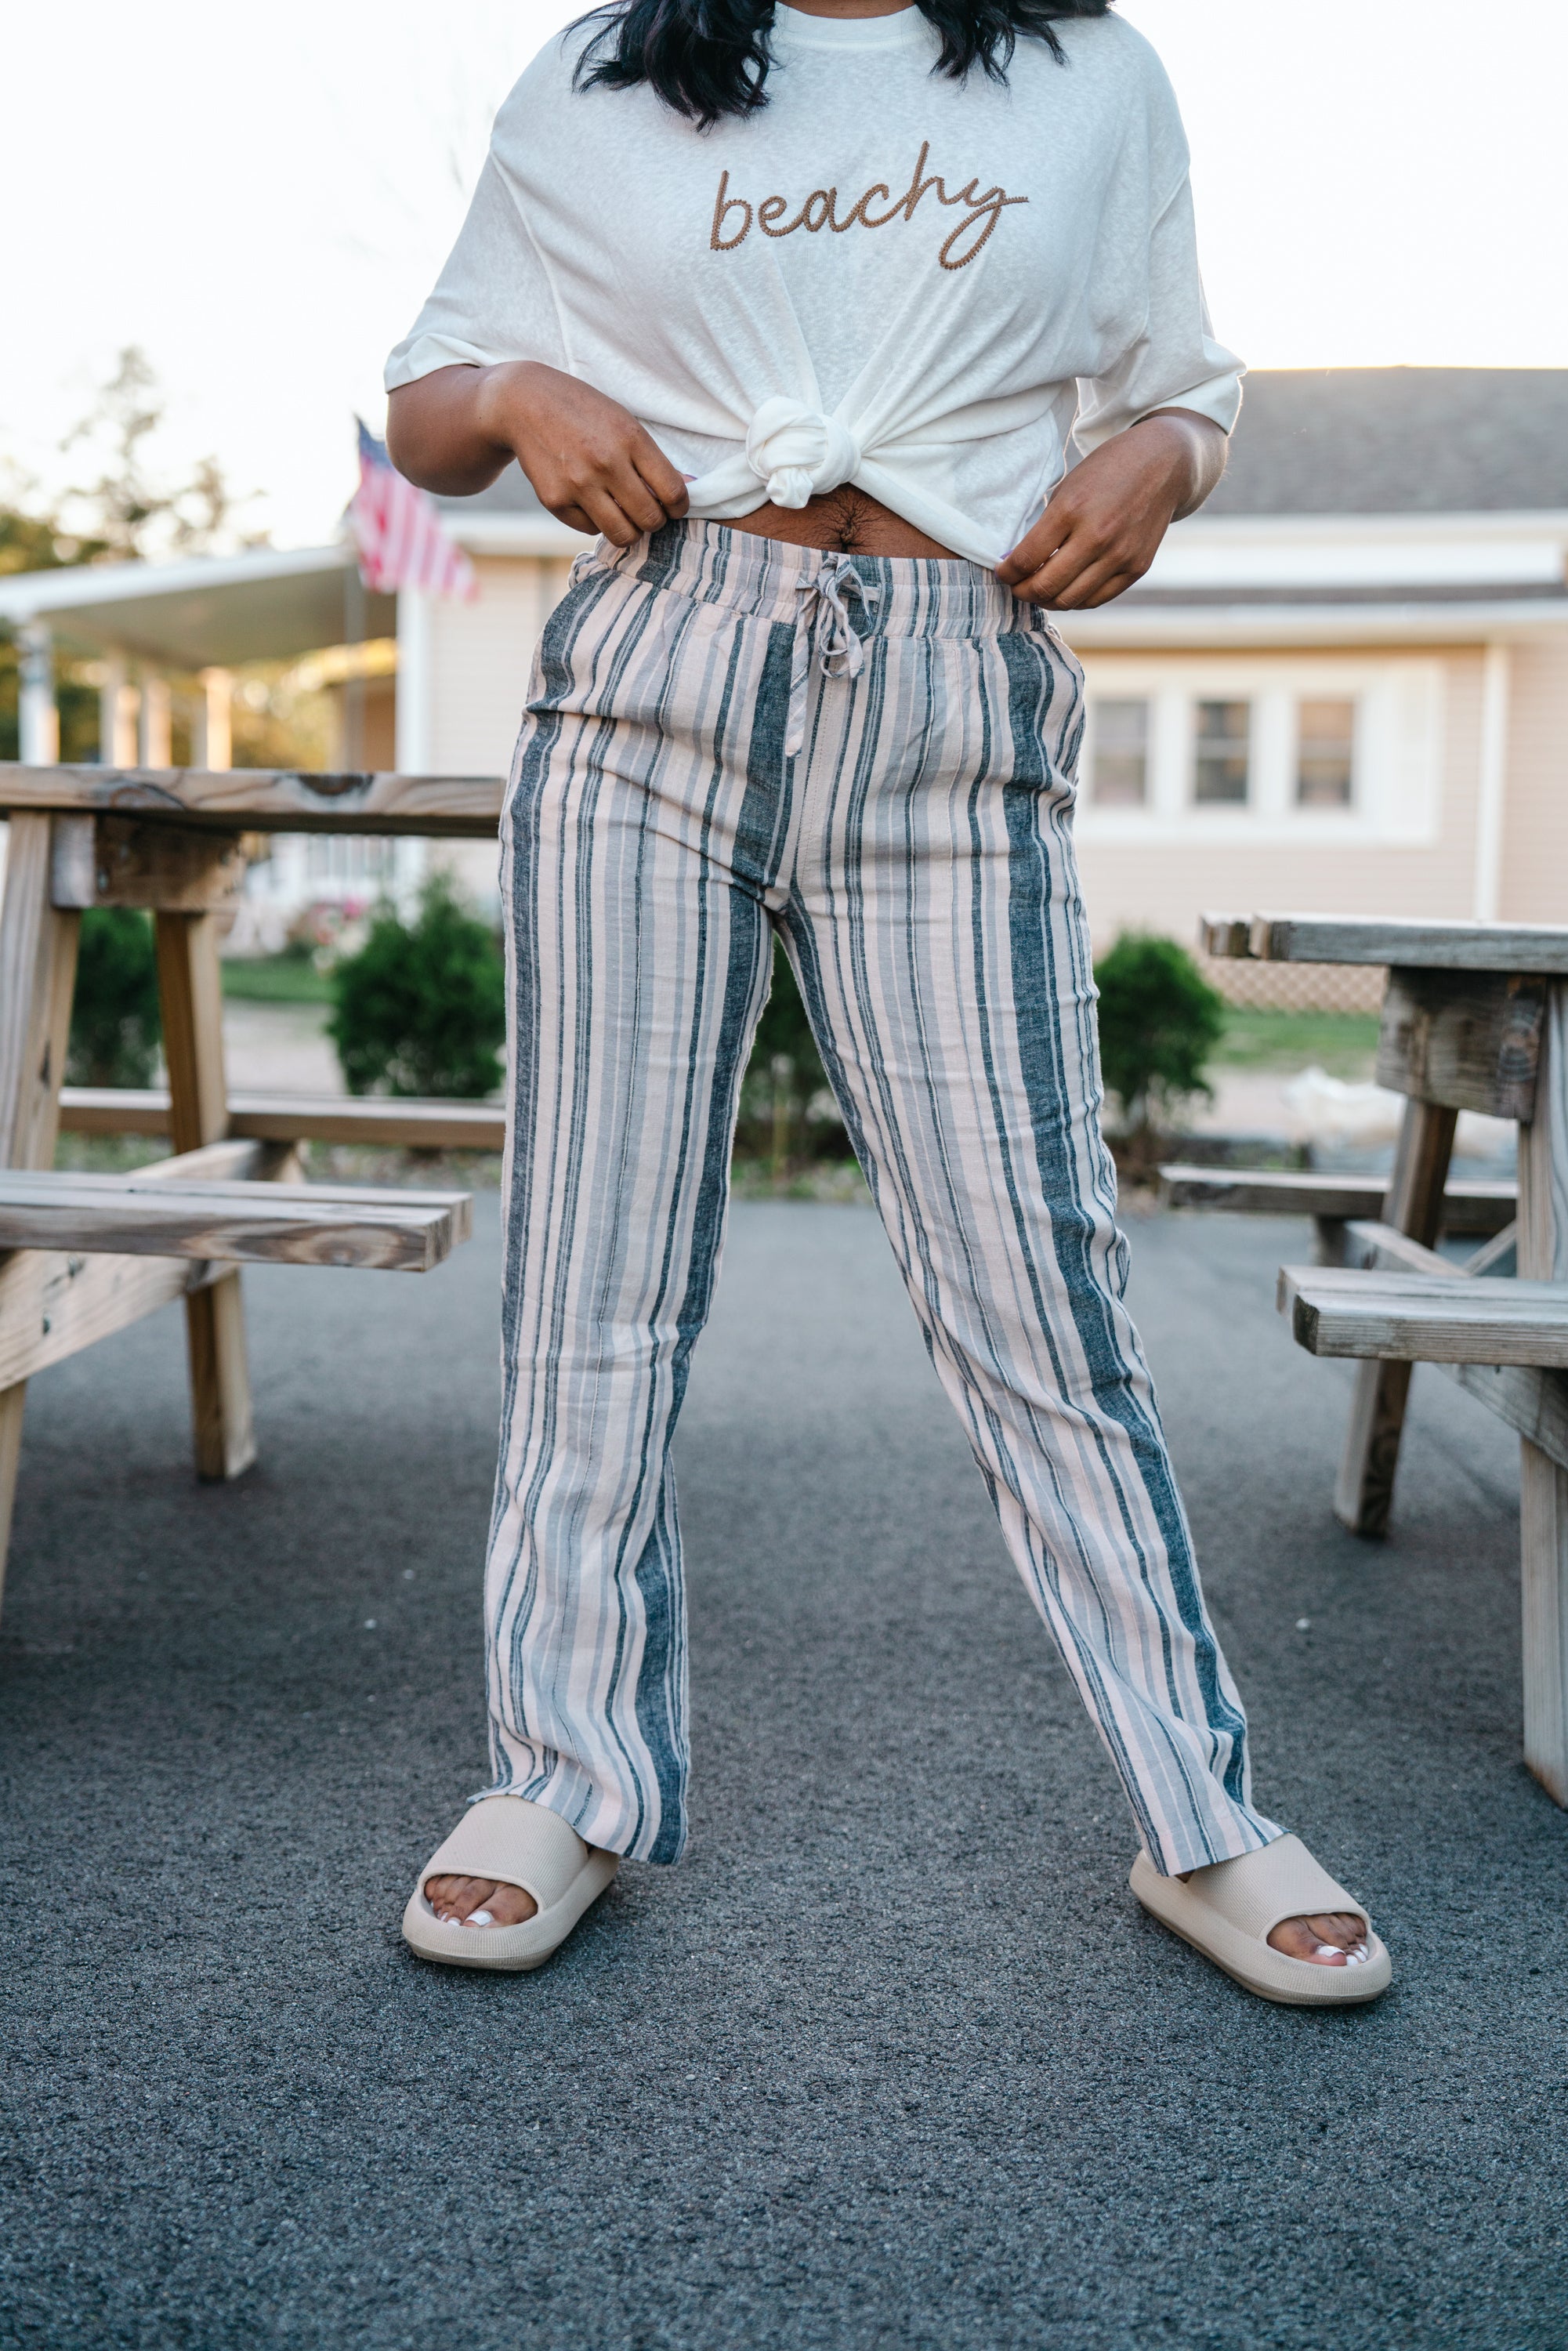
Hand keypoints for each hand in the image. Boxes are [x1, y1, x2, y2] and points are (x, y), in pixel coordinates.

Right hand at [386, 362, 688, 545]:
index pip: (673, 493)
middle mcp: (605, 463)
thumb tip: (688, 490)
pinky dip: (596, 521)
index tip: (673, 506)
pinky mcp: (555, 500)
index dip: (679, 507)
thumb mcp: (623, 421)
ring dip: (629, 529)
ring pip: (623, 535)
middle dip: (654, 521)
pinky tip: (591, 501)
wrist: (524, 403)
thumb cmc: (583, 412)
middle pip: (650, 520)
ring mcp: (578, 484)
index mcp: (630, 438)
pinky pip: (590, 530)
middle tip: (646, 510)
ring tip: (624, 513)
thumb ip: (653, 459)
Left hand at [996, 410, 1225, 609]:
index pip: (1026, 559)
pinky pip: (1097, 599)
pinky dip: (1076, 600)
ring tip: (1039, 590)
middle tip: (1017, 587)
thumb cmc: (1108, 471)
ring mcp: (1120, 555)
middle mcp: (1097, 536)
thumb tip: (1018, 562)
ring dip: (1047, 601)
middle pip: (1045, 587)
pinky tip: (1066, 590)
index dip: (1006, 573)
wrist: (1163, 463)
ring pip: (1070, 600)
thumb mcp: (1069, 487)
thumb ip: (1046, 526)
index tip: (1002, 573)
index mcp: (1072, 509)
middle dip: (1022, 592)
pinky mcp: (1137, 567)